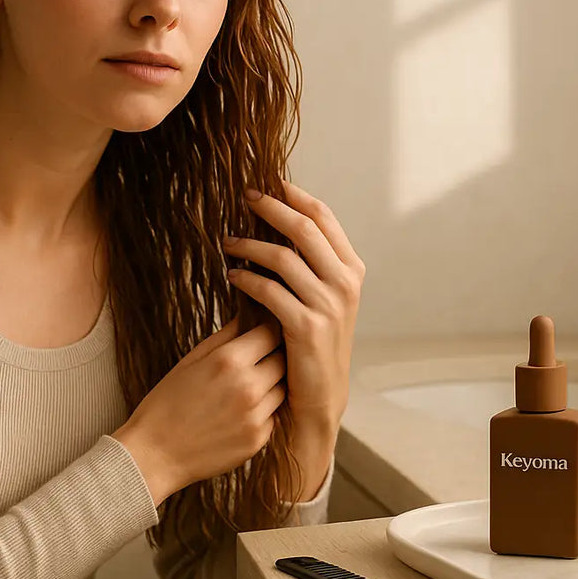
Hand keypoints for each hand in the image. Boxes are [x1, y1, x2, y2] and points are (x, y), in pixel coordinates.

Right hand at [113, 316, 287, 503]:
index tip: (263, 331)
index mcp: (229, 360)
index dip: (268, 329)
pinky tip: (239, 412)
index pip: (271, 332)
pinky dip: (263, 411)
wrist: (154, 455)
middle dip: (273, 355)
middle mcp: (248, 386)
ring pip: (281, 388)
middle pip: (283, 359)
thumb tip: (248, 314)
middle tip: (257, 358)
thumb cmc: (166, 404)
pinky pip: (273, 415)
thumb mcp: (191, 360)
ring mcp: (255, 415)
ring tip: (245, 387)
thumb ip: (225, 336)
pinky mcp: (258, 439)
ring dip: (270, 384)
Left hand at [223, 179, 365, 431]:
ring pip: (283, 256)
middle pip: (304, 228)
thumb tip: (279, 221)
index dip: (296, 196)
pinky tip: (231, 275)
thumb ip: (310, 262)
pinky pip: (269, 290)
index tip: (270, 183)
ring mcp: (329, 304)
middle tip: (244, 197)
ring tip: (226, 242)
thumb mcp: (323, 297)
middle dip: (271, 208)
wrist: (320, 395)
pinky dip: (246, 278)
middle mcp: (345, 282)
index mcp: (351, 269)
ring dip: (249, 244)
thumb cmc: (315, 342)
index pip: (324, 217)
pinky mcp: (306, 326)